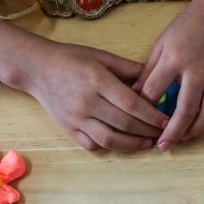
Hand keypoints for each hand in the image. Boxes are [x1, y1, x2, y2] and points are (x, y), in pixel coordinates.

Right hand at [25, 41, 167, 150]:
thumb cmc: (71, 59)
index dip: (152, 115)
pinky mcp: (68, 129)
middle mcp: (86, 101)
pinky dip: (110, 147)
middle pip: (124, 124)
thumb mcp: (101, 56)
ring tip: (148, 143)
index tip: (167, 121)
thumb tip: (156, 79)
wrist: (35, 68)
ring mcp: (76, 118)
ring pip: (110, 140)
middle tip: (163, 132)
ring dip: (133, 145)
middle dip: (148, 131)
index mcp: (97, 80)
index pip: (131, 104)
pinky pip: (93, 145)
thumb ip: (128, 68)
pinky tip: (124, 143)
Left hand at [134, 0, 203, 150]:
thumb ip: (150, 69)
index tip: (139, 120)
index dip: (145, 108)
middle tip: (162, 146)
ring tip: (183, 140)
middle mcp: (198, 70)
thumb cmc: (188, 26)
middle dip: (172, 132)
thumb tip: (136, 95)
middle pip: (184, 110)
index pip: (155, 91)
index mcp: (175, 59)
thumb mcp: (163, 42)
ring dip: (195, 131)